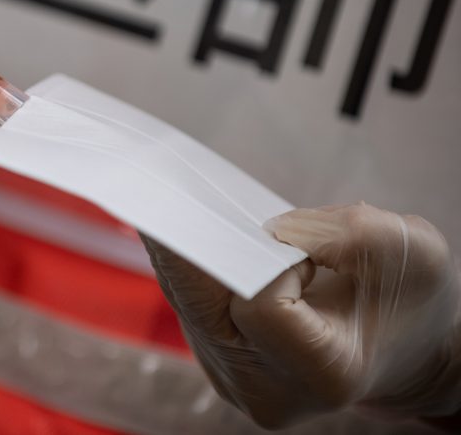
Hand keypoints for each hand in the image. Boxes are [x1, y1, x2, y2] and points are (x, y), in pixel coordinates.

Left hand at [142, 202, 460, 428]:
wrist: (402, 350)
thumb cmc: (408, 302)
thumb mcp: (408, 250)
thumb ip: (342, 231)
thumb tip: (267, 226)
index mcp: (320, 372)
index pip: (259, 303)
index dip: (270, 259)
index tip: (296, 245)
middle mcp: (264, 386)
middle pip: (201, 300)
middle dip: (190, 241)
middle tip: (165, 187)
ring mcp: (233, 378)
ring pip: (186, 298)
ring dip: (185, 250)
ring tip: (177, 204)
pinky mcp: (215, 360)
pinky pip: (189, 302)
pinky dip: (194, 265)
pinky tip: (195, 233)